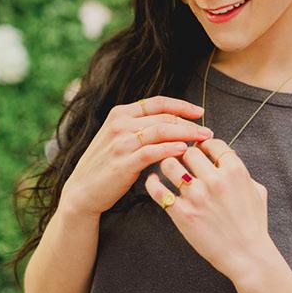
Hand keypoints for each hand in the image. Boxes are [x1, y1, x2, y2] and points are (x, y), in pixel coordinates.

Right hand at [62, 96, 209, 217]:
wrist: (83, 190)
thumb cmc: (106, 165)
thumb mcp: (118, 138)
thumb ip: (140, 128)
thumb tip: (171, 124)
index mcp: (120, 114)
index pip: (157, 102)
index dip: (181, 105)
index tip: (199, 112)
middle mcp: (120, 124)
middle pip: (163, 117)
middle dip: (189, 123)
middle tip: (207, 131)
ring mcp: (121, 142)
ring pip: (161, 131)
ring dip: (186, 134)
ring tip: (203, 139)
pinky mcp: (124, 161)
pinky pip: (153, 151)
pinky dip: (171, 149)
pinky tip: (184, 150)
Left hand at [145, 139, 279, 283]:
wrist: (247, 255)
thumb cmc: (253, 224)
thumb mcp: (258, 191)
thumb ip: (242, 172)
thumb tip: (228, 158)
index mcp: (235, 171)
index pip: (212, 143)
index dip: (204, 144)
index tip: (200, 150)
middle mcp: (215, 180)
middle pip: (188, 151)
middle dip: (185, 154)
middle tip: (183, 160)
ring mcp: (197, 196)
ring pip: (169, 164)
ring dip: (168, 164)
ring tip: (169, 169)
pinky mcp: (182, 213)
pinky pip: (157, 189)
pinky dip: (152, 182)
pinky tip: (154, 180)